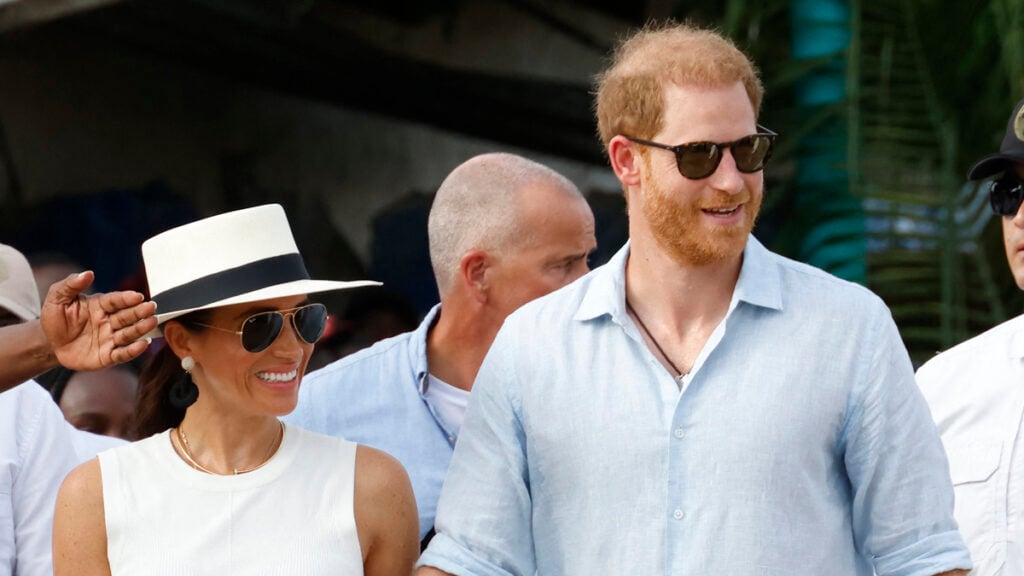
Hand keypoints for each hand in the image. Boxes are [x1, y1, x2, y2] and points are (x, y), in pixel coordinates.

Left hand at [41, 271, 157, 369]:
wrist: (49, 344)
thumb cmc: (55, 319)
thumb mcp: (57, 298)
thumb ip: (71, 284)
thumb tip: (88, 273)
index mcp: (100, 305)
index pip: (115, 301)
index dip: (126, 299)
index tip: (137, 296)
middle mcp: (109, 321)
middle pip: (127, 316)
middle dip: (140, 312)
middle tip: (151, 307)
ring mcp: (110, 339)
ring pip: (129, 333)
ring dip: (141, 328)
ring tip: (152, 322)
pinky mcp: (108, 356)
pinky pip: (122, 354)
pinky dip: (133, 350)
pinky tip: (143, 345)